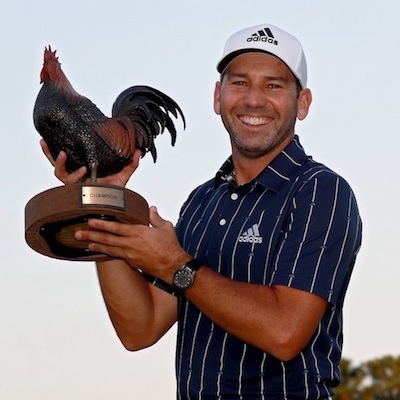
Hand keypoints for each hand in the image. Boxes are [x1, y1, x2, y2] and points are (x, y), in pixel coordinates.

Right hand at [40, 139, 140, 186]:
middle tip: (44, 141)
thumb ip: (130, 164)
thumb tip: (138, 151)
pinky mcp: (76, 192)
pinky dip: (74, 174)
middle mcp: (76, 177)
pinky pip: (70, 182)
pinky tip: (82, 168)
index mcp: (84, 171)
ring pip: (59, 173)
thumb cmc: (116, 192)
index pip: (68, 159)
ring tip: (63, 153)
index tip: (50, 139)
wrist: (116, 206)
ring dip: (59, 163)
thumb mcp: (123, 175)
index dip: (57, 150)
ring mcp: (75, 185)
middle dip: (48, 153)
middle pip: (57, 164)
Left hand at [75, 206, 190, 282]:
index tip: (91, 221)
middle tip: (78, 233)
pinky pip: (117, 257)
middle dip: (91, 235)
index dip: (101, 224)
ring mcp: (130, 255)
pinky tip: (103, 252)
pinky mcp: (132, 263)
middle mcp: (131, 244)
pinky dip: (108, 253)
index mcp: (138, 233)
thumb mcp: (165, 228)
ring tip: (86, 243)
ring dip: (96, 245)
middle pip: (107, 239)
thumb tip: (151, 209)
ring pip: (109, 249)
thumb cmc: (170, 247)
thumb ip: (155, 217)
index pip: (115, 227)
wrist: (173, 267)